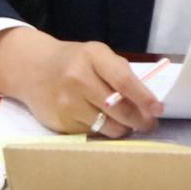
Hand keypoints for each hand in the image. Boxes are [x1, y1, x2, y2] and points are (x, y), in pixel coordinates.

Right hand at [0, 29, 157, 136]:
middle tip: (149, 123)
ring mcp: (67, 104)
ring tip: (125, 123)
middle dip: (140, 120)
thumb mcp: (96, 55)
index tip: (158, 110)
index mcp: (92, 57)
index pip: (124, 81)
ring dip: (123, 129)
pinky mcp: (60, 123)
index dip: (144, 98)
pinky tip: (99, 121)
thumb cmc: (74, 62)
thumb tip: (147, 102)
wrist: (32, 69)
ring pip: (108, 128)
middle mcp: (77, 79)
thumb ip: (120, 73)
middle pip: (119, 110)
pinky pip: (92, 134)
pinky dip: (101, 131)